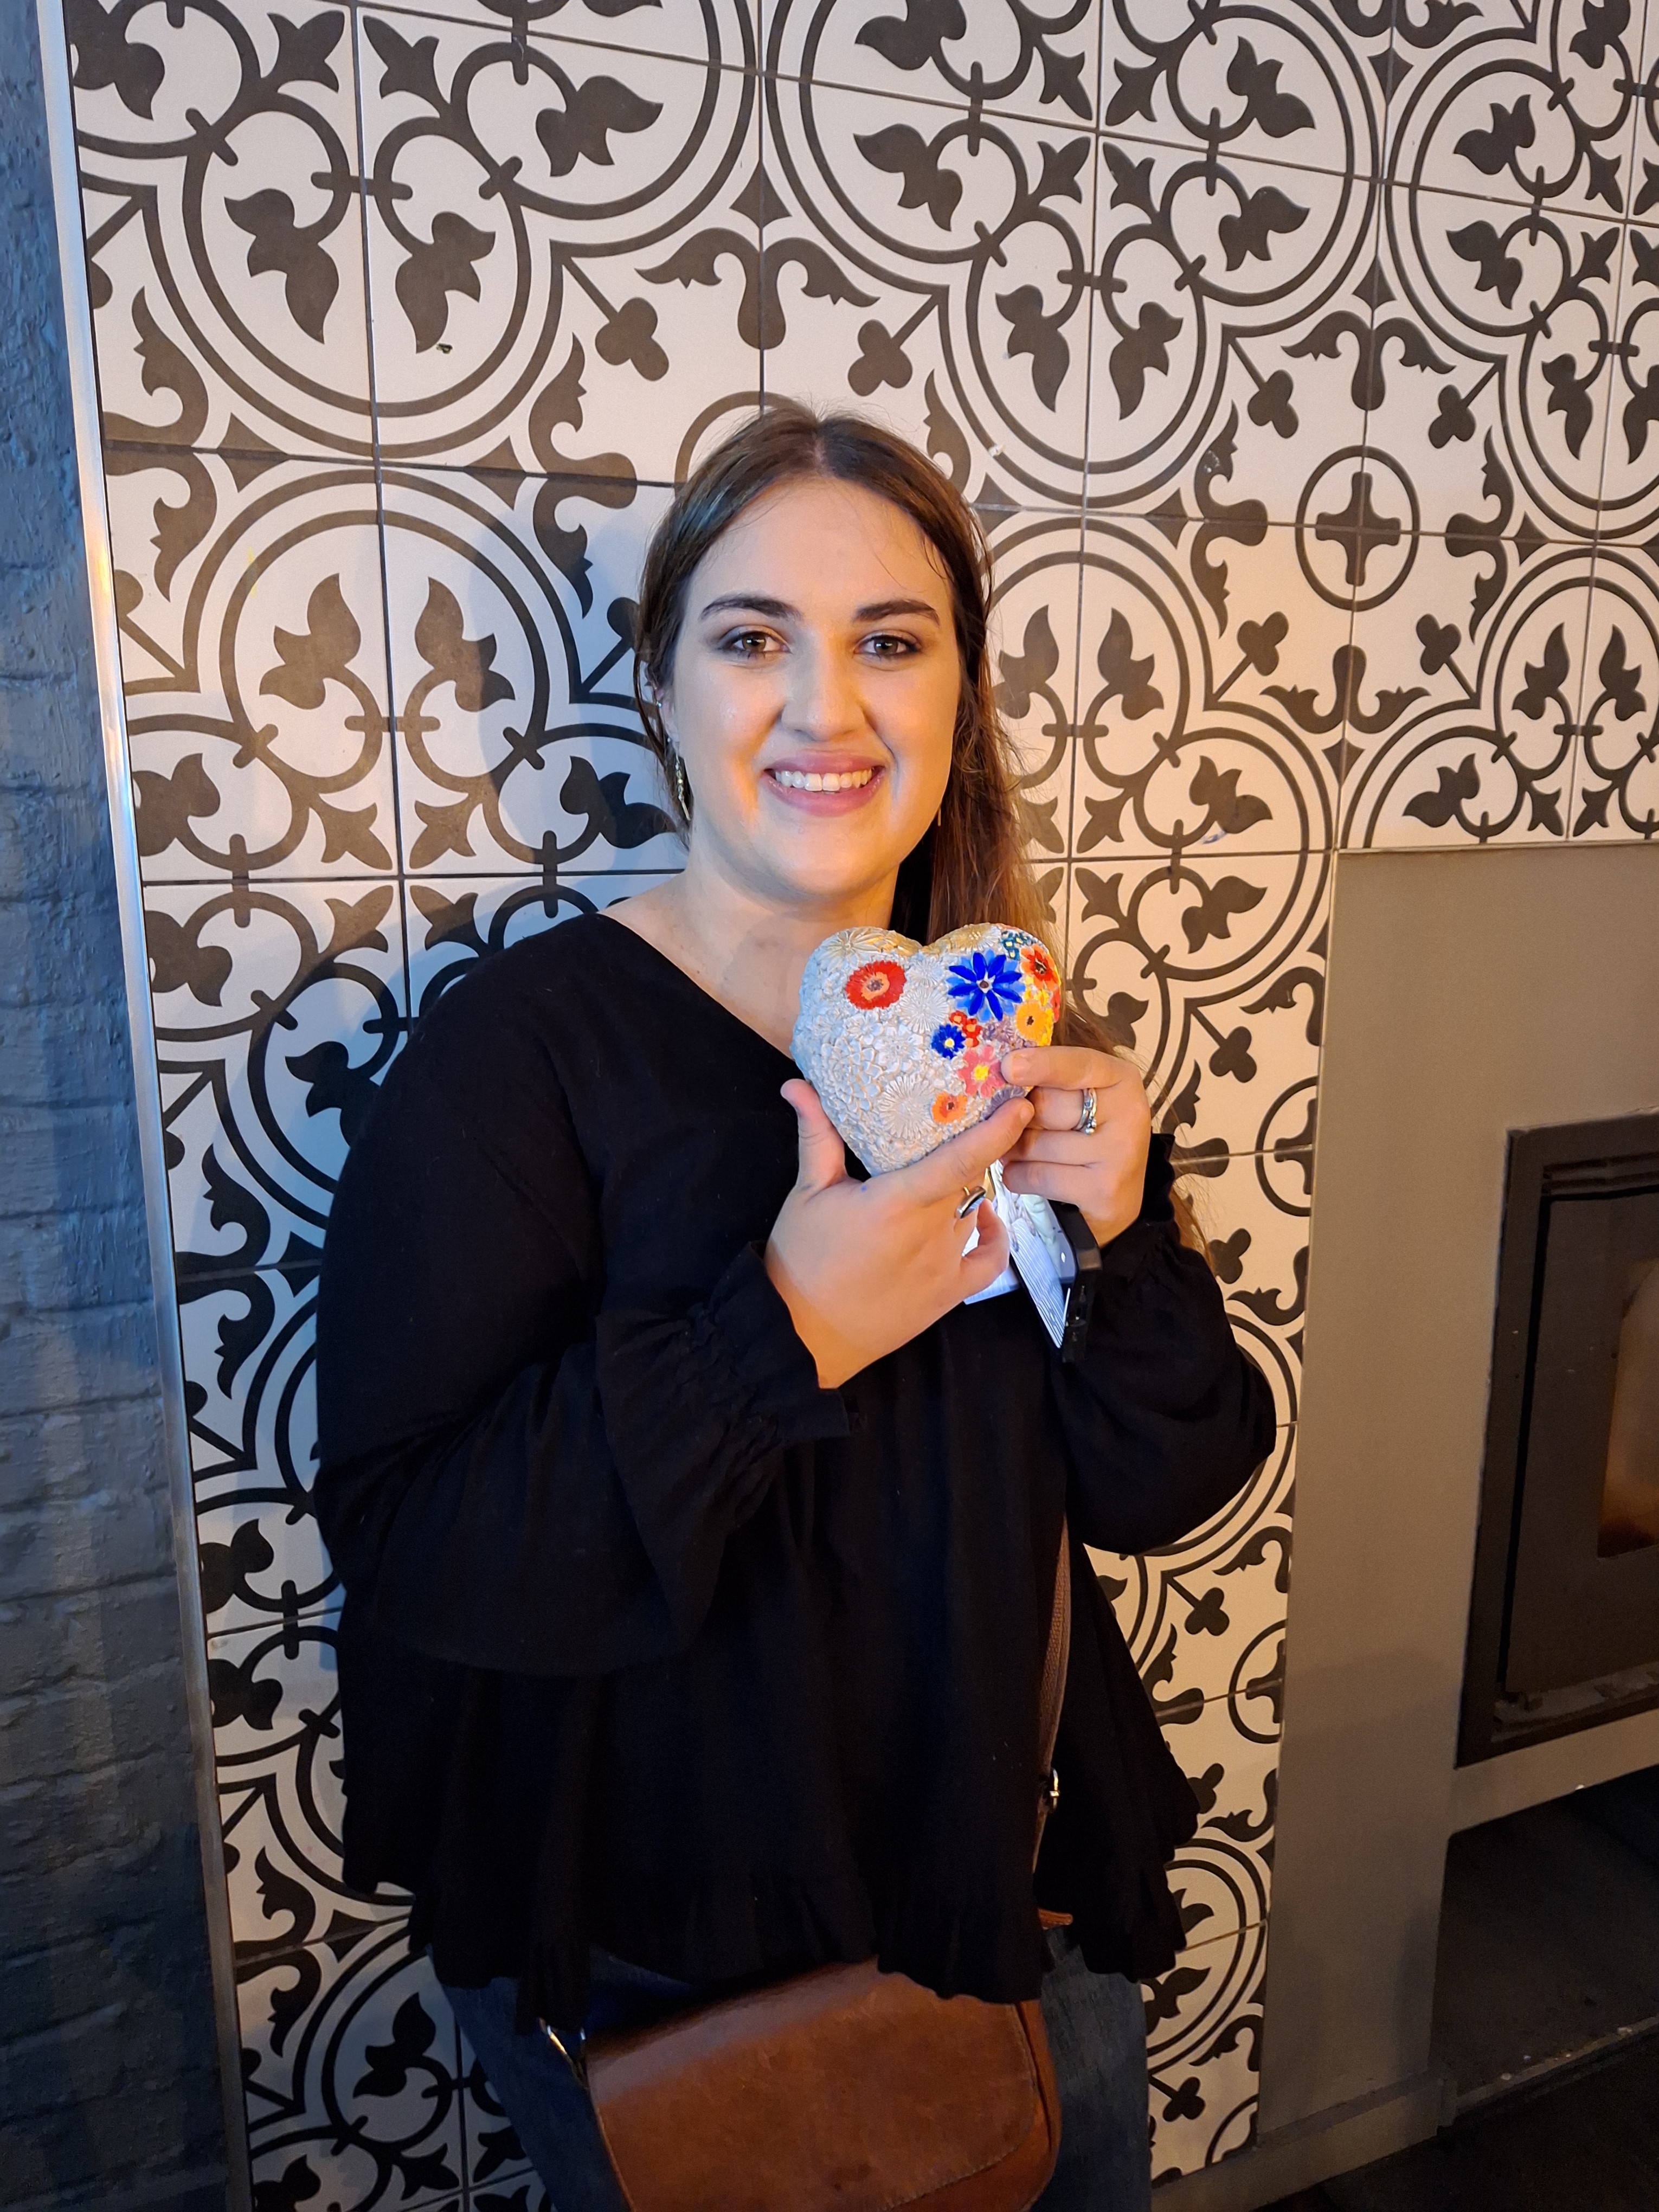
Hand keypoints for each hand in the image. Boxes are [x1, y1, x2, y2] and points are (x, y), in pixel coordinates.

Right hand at [765, 1083, 1032, 1388]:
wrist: (802, 1335)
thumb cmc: (801, 1260)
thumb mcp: (806, 1193)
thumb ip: (816, 1135)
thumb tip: (797, 1084)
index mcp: (895, 1204)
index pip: (959, 1161)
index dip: (995, 1132)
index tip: (1021, 1105)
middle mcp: (928, 1235)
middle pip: (971, 1180)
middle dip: (974, 1152)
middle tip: (965, 1128)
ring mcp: (943, 1268)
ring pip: (974, 1213)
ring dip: (968, 1191)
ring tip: (951, 1173)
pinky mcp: (948, 1296)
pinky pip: (989, 1262)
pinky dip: (993, 1237)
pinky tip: (985, 1217)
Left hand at [998, 1047, 1149, 1246]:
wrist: (1118, 1195)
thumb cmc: (1088, 1135)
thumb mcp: (1080, 1096)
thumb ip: (1049, 1080)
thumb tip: (1002, 1071)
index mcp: (1122, 1079)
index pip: (1077, 1065)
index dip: (1041, 1065)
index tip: (1008, 1066)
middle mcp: (1128, 1113)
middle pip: (1046, 1105)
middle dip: (1020, 1117)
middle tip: (1021, 1125)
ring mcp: (1119, 1155)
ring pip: (1035, 1144)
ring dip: (1014, 1149)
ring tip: (1023, 1151)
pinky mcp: (1102, 1190)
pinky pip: (1035, 1175)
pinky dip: (1017, 1175)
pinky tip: (1025, 1173)